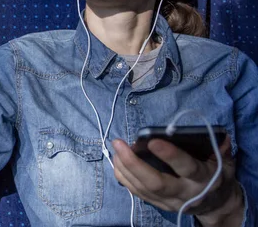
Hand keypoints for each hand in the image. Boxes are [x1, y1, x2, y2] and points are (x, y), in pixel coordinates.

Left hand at [112, 135, 243, 225]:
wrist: (216, 205)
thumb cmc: (217, 176)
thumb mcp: (224, 162)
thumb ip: (220, 149)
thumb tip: (220, 135)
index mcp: (203, 179)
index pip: (186, 168)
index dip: (170, 155)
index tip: (152, 141)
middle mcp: (185, 193)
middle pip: (155, 183)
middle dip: (134, 163)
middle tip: (119, 143)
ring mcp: (170, 202)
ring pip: (142, 188)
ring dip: (124, 168)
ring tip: (116, 148)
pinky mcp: (159, 205)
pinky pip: (137, 192)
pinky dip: (124, 177)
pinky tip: (117, 161)